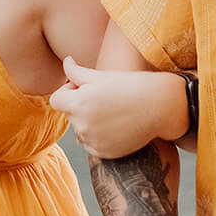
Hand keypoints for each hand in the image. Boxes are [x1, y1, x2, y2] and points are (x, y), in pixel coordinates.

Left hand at [49, 58, 188, 157]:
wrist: (159, 107)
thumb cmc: (129, 85)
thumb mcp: (101, 75)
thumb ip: (76, 72)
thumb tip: (65, 62)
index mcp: (79, 103)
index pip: (56, 100)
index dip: (67, 92)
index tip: (83, 87)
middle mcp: (83, 125)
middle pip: (70, 115)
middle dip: (80, 106)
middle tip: (105, 98)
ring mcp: (93, 142)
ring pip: (80, 130)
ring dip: (89, 122)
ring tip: (113, 112)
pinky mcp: (104, 153)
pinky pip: (91, 144)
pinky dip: (99, 136)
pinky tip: (117, 125)